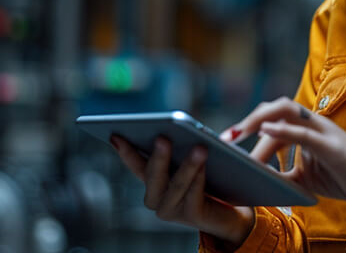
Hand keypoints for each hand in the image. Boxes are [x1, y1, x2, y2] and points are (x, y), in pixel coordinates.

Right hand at [112, 134, 254, 245]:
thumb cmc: (209, 181)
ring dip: (188, 166)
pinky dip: (199, 179)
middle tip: (163, 138)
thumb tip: (185, 127)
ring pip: (177, 185)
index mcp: (153, 180)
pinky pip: (194, 196)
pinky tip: (206, 165)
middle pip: (153, 175)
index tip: (115, 135)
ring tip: (199, 147)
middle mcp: (157, 198)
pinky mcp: (192, 217)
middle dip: (158, 156)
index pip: (136, 163)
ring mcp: (172, 210)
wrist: (231, 212)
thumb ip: (185, 145)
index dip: (125, 151)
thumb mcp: (193, 160)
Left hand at [225, 97, 345, 208]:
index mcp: (305, 128)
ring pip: (288, 110)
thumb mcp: (303, 178)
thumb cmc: (341, 177)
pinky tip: (266, 130)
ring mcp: (323, 131)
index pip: (272, 119)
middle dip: (249, 119)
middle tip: (227, 138)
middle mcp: (312, 123)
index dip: (249, 127)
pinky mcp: (333, 146)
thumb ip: (281, 175)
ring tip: (240, 133)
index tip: (226, 142)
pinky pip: (305, 132)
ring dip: (261, 119)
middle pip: (277, 106)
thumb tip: (253, 179)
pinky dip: (284, 129)